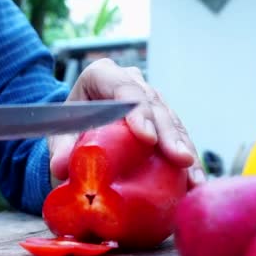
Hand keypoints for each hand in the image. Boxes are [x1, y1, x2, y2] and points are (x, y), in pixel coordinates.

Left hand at [48, 58, 204, 188]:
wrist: (78, 123)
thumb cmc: (68, 124)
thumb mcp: (60, 133)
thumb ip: (60, 148)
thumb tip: (61, 167)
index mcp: (103, 75)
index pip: (123, 88)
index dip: (138, 111)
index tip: (148, 139)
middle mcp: (132, 83)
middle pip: (154, 105)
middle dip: (169, 135)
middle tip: (180, 160)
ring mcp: (150, 100)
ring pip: (172, 122)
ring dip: (185, 150)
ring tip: (194, 177)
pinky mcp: (162, 120)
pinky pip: (178, 137)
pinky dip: (186, 160)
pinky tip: (195, 180)